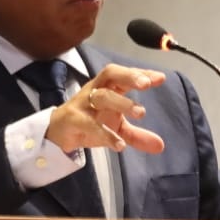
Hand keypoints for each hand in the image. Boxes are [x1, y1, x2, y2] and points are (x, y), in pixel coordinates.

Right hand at [46, 63, 166, 154]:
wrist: (59, 132)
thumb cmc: (90, 121)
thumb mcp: (117, 128)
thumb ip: (137, 136)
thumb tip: (160, 146)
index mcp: (107, 87)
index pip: (124, 74)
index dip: (141, 73)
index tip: (160, 78)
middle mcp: (95, 90)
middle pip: (110, 74)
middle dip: (129, 77)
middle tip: (146, 84)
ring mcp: (83, 103)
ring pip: (102, 96)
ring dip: (122, 103)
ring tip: (141, 113)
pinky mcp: (73, 120)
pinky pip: (89, 124)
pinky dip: (105, 133)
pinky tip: (120, 144)